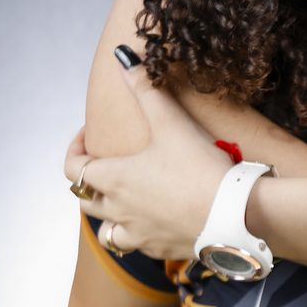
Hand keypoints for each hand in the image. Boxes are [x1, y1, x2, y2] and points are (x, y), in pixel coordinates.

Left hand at [65, 59, 230, 257]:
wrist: (234, 216)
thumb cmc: (201, 169)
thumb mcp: (172, 122)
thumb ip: (146, 88)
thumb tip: (123, 56)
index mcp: (114, 179)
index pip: (72, 168)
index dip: (74, 149)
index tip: (88, 136)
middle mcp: (119, 211)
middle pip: (84, 199)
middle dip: (89, 181)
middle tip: (108, 165)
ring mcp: (138, 234)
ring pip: (107, 231)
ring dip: (110, 215)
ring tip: (128, 200)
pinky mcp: (160, 250)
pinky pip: (138, 245)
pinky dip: (140, 232)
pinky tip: (157, 220)